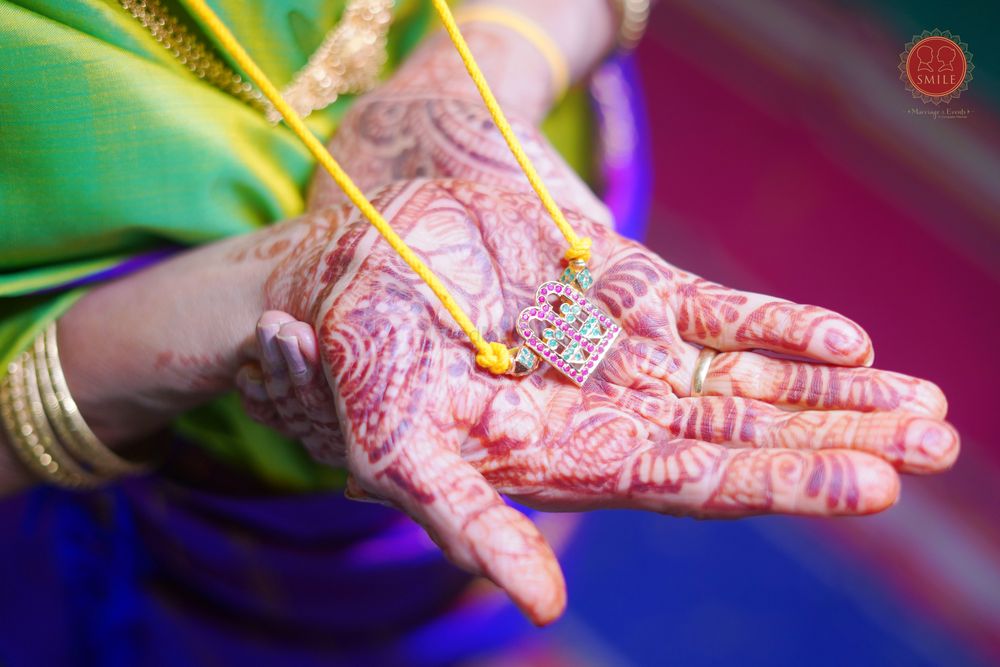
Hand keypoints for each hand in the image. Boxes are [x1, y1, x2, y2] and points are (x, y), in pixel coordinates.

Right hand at [249, 179, 956, 625]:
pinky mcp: (619, 291)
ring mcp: (619, 352)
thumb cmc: (343, 358)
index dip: (774, 484)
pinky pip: (712, 312)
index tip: (868, 485)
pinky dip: (776, 323)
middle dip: (834, 443)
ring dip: (833, 391)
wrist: (340, 269)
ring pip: (743, 379)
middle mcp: (604, 415)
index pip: (687, 484)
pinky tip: (845, 338)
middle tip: (934, 444)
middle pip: (739, 436)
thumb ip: (464, 517)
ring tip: (927, 405)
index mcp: (560, 460)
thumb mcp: (393, 441)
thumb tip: (535, 603)